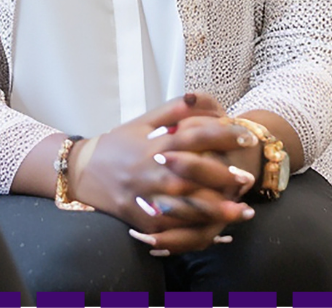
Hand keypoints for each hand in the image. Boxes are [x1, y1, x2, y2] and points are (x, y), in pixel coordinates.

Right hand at [130, 112, 264, 254]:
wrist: (84, 172)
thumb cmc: (118, 144)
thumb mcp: (142, 122)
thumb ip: (172, 111)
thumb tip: (198, 98)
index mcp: (155, 144)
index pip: (194, 135)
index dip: (223, 135)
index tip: (245, 137)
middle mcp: (152, 171)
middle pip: (194, 174)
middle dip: (224, 176)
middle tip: (248, 178)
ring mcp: (147, 198)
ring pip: (187, 207)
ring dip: (217, 210)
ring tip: (243, 211)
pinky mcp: (143, 221)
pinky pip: (173, 230)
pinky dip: (196, 232)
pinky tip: (218, 232)